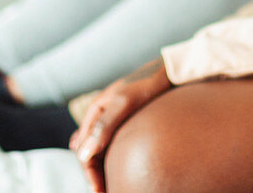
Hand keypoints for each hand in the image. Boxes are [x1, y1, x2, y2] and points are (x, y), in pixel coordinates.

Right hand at [70, 58, 172, 191]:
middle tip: (106, 192)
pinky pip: (112, 143)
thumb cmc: (148, 84)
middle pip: (90, 152)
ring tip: (109, 184)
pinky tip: (111, 166)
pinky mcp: (126, 120)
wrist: (170, 71)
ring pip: (100, 149)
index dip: (90, 174)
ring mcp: (113, 118)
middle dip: (94, 174)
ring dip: (101, 167)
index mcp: (95, 111)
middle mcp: (101, 116)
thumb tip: (82, 154)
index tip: (99, 191)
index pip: (84, 151)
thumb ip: (104, 126)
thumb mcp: (125, 103)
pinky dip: (110, 157)